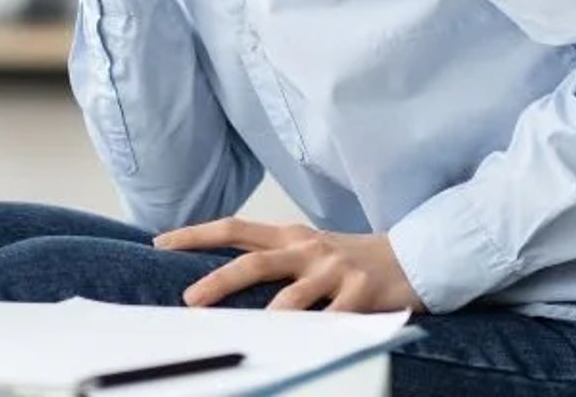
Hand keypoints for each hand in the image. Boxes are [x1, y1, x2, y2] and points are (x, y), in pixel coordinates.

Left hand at [155, 217, 424, 313]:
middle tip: (189, 299)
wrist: (415, 257)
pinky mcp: (362, 294)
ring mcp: (335, 271)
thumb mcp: (309, 251)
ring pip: (293, 296)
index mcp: (291, 236)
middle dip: (219, 281)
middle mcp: (308, 249)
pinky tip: (304, 347)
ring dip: (270, 316)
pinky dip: (318, 333)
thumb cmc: (351, 260)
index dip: (196, 234)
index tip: (161, 243)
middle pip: (255, 262)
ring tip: (250, 333)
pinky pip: (334, 319)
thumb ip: (273, 259)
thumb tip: (223, 278)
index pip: (234, 229)